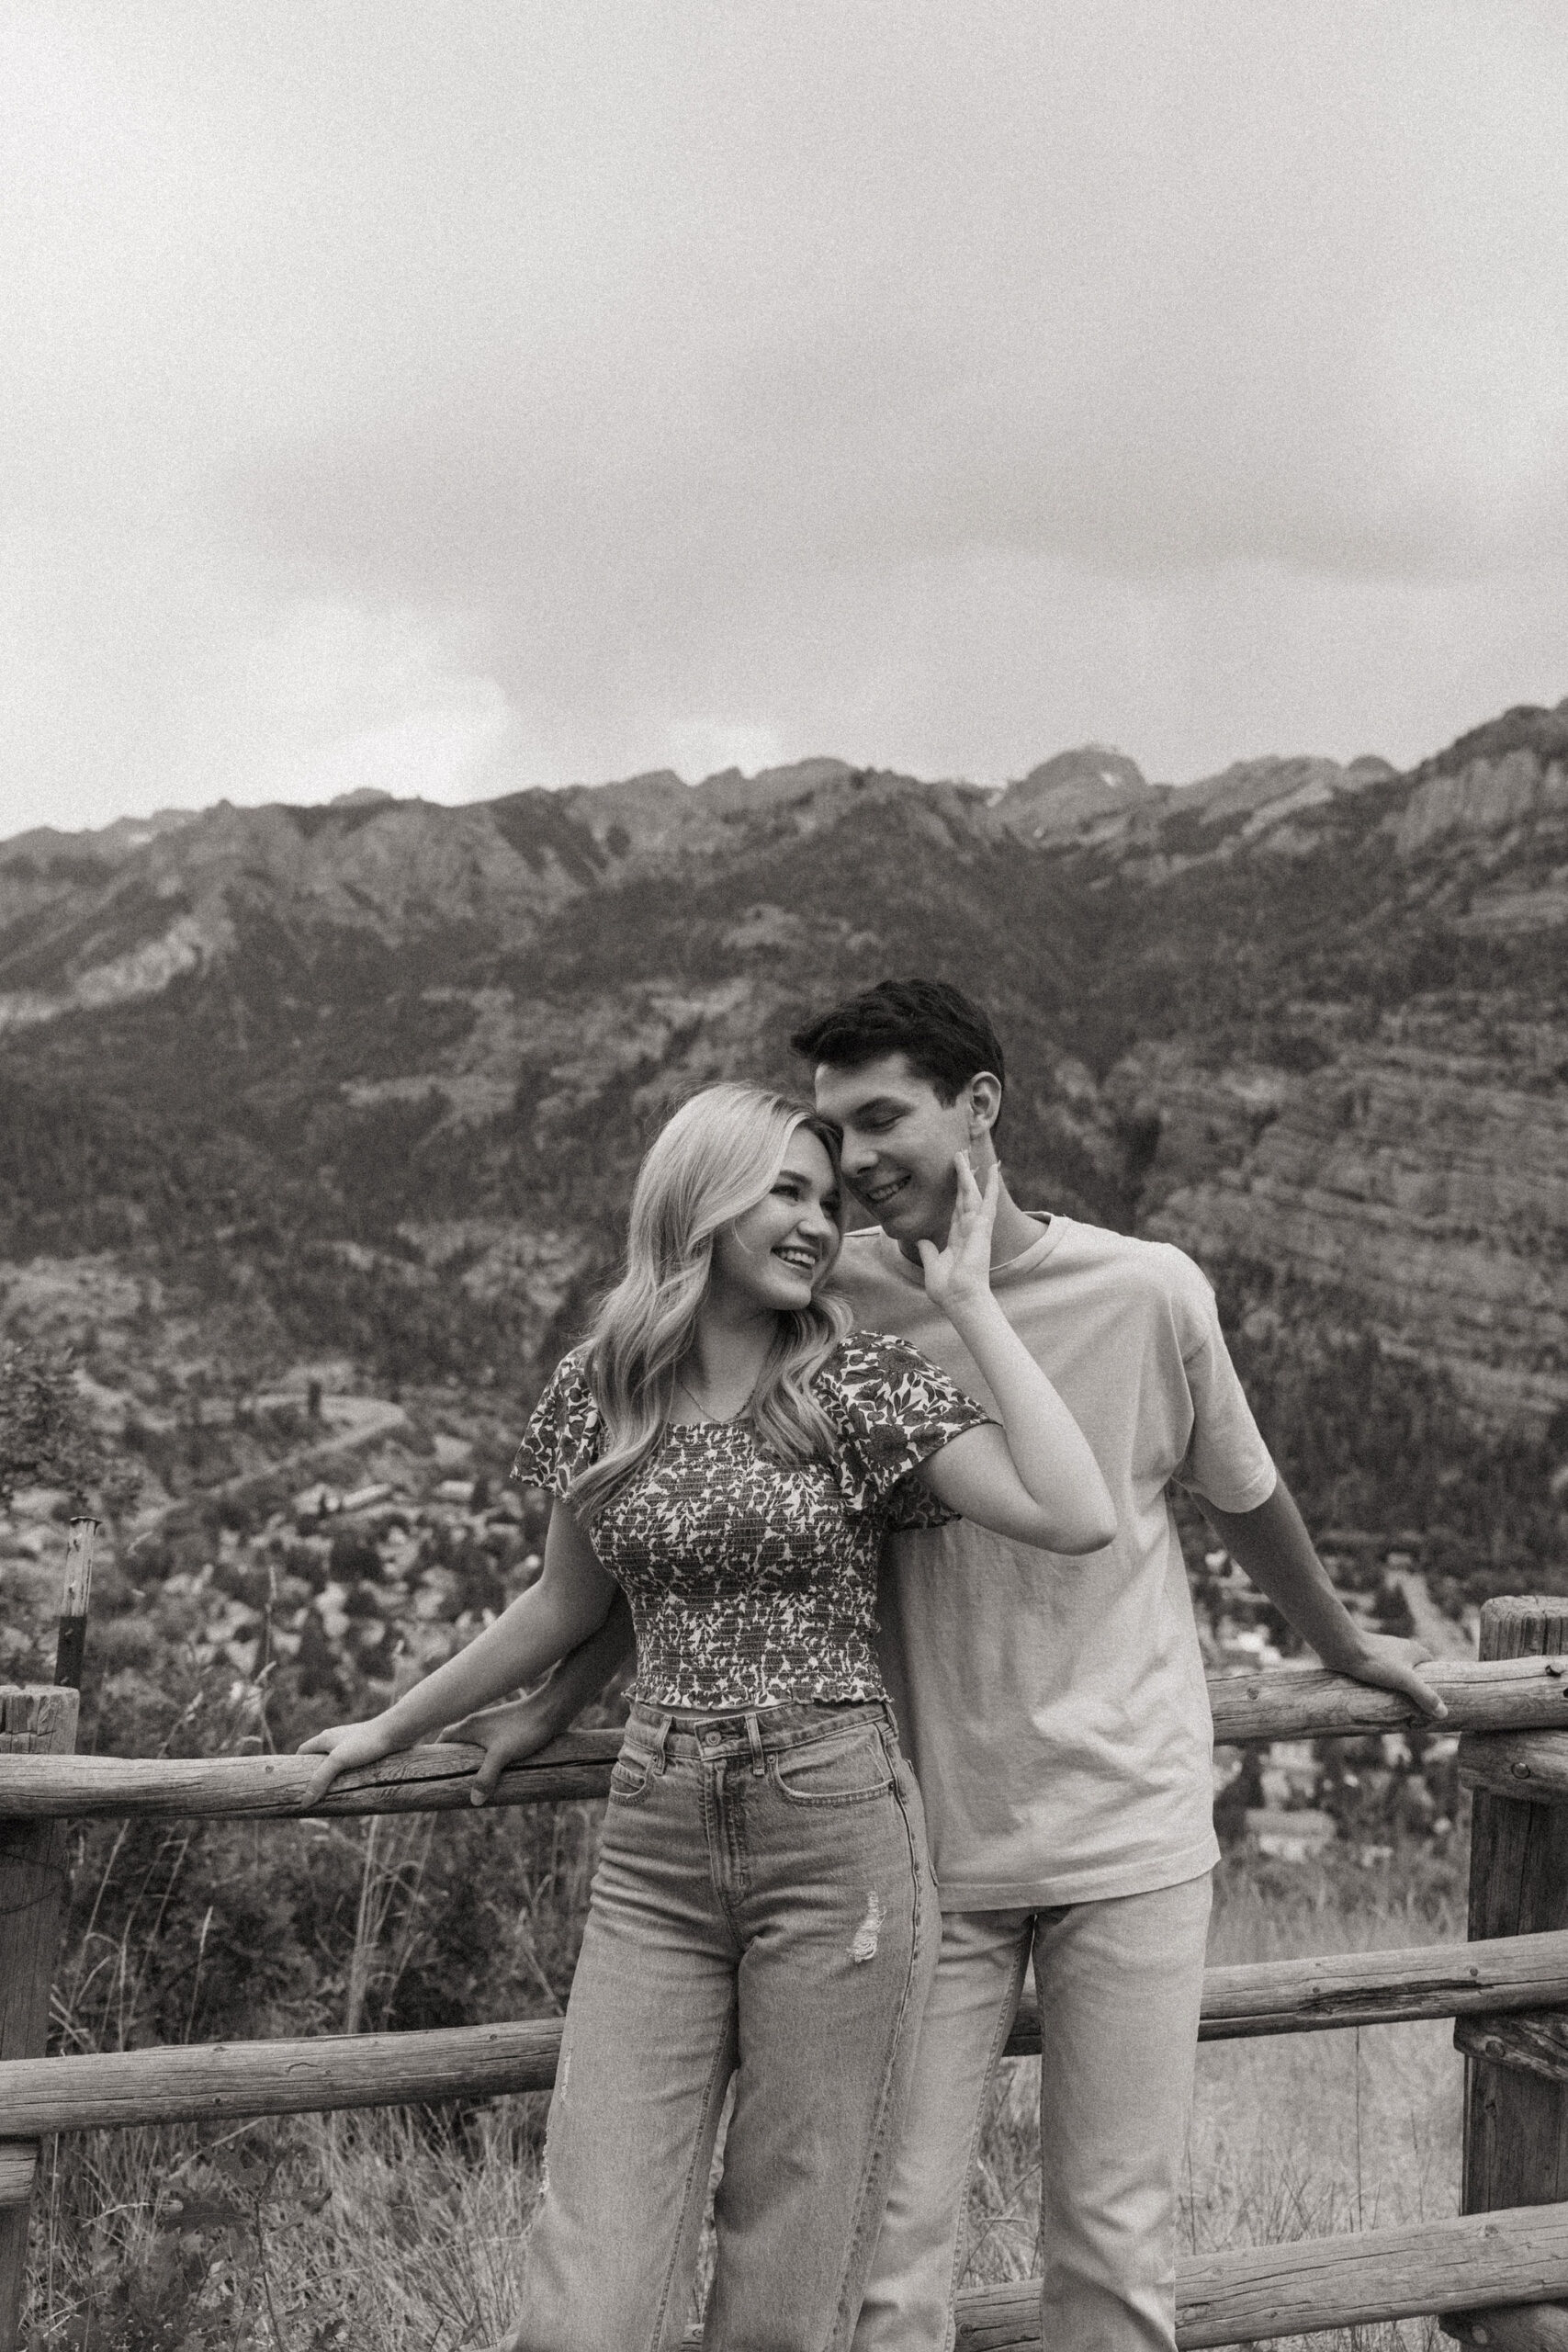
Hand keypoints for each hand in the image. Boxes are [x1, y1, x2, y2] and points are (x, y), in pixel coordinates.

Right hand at [297, 1713, 405, 1806]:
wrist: (396, 1731)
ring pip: (335, 1760)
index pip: (303, 1751)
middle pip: (318, 1757)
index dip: (296, 1765)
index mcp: (325, 1738)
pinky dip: (345, 1773)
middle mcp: (336, 1738)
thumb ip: (321, 1779)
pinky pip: (350, 1763)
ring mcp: (351, 1743)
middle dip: (314, 1773)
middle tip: (311, 1793)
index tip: (292, 1783)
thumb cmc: (366, 1742)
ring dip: (331, 1775)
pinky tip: (350, 1784)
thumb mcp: (339, 1761)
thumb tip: (304, 1802)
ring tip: (329, 1793)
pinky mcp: (365, 1748)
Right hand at [440, 1693, 566, 1805]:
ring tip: (470, 1781)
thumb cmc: (524, 1729)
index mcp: (469, 1726)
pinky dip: (484, 1756)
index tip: (429, 1773)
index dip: (434, 1755)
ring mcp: (491, 1725)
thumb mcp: (502, 1755)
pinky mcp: (505, 1729)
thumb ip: (486, 1777)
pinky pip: (486, 1744)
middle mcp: (476, 1722)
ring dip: (469, 1760)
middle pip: (456, 1743)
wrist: (551, 1710)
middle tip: (451, 1783)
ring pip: (472, 1744)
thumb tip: (473, 1801)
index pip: (442, 1739)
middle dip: (452, 1762)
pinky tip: (493, 1770)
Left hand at [916, 1152, 998, 1314]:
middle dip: (962, 1175)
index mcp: (958, 1237)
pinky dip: (991, 1186)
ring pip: (973, 1194)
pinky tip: (993, 1169)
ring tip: (965, 1153)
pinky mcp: (982, 1230)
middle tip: (960, 1153)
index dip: (957, 1191)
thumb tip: (921, 1240)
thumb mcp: (932, 1265)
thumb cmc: (948, 1289)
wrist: (960, 1300)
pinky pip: (987, 1203)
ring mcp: (977, 1228)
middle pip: (965, 1196)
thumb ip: (928, 1251)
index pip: (957, 1208)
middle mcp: (969, 1229)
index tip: (958, 1176)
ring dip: (969, 1173)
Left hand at [1331, 1631, 1448, 1721]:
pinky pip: (1383, 1675)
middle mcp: (1401, 1649)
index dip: (1435, 1683)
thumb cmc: (1375, 1661)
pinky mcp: (1369, 1659)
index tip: (1435, 1701)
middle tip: (1418, 1709)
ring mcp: (1385, 1653)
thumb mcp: (1404, 1680)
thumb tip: (1444, 1713)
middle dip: (1416, 1688)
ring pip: (1398, 1674)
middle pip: (1415, 1672)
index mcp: (1415, 1650)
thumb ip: (1424, 1695)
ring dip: (1399, 1688)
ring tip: (1400, 1707)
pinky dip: (1385, 1685)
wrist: (1342, 1648)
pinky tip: (1381, 1698)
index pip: (1432, 1667)